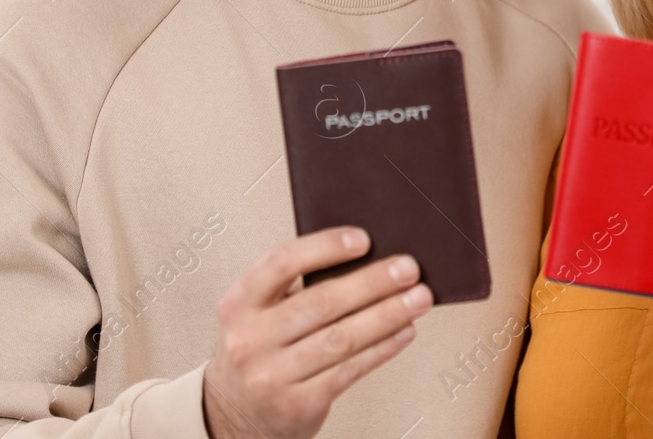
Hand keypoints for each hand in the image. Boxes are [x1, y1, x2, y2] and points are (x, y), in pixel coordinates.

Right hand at [203, 227, 432, 438]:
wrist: (233, 413)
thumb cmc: (258, 347)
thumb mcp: (258, 311)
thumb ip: (296, 285)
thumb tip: (368, 257)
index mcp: (238, 304)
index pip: (281, 263)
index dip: (324, 247)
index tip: (364, 240)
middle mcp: (250, 340)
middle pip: (322, 302)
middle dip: (373, 282)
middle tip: (409, 269)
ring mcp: (272, 376)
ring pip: (342, 338)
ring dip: (388, 315)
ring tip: (419, 299)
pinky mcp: (298, 405)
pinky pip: (350, 370)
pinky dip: (383, 347)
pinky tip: (404, 331)